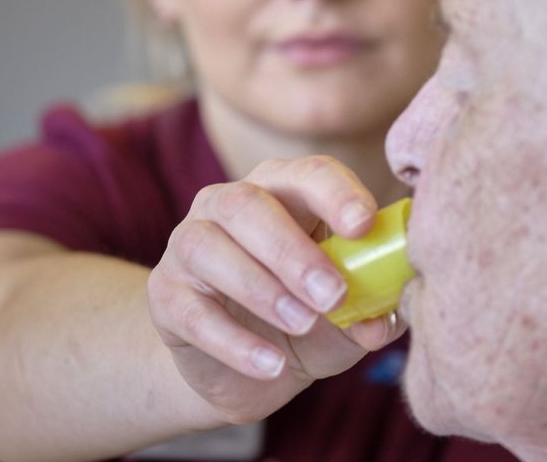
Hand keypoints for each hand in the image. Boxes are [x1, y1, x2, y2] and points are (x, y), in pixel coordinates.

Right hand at [147, 156, 406, 424]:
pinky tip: (272, 365)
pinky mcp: (165, 294)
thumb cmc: (309, 320)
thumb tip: (381, 322)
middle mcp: (228, 205)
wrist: (249, 371)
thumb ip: (372, 313)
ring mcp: (189, 244)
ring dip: (262, 288)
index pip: (310, 173)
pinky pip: (191, 310)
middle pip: (249, 204)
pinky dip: (234, 341)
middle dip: (293, 249)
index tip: (364, 225)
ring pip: (209, 248)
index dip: (337, 193)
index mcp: (286, 192)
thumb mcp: (349, 318)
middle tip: (333, 294)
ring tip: (305, 324)